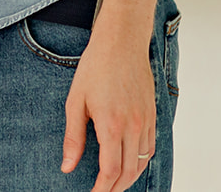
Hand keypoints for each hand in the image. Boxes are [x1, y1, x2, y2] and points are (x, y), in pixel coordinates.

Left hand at [61, 25, 155, 191]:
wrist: (122, 43)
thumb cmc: (95, 67)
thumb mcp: (75, 101)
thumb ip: (73, 137)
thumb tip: (67, 166)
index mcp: (111, 125)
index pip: (110, 171)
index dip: (102, 189)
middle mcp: (133, 127)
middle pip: (129, 172)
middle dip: (115, 188)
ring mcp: (146, 121)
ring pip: (142, 163)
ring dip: (129, 178)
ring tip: (113, 184)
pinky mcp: (153, 115)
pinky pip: (150, 148)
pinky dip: (141, 162)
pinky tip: (129, 163)